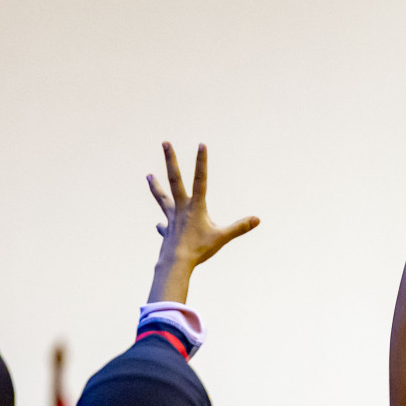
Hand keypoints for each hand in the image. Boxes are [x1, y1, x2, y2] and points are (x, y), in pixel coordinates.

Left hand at [147, 142, 259, 302]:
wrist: (175, 263)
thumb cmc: (199, 249)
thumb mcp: (222, 237)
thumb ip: (240, 227)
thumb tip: (257, 219)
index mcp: (195, 207)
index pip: (201, 179)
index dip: (202, 162)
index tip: (201, 144)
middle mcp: (181, 208)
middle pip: (174, 179)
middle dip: (170, 160)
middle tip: (165, 143)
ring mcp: (171, 218)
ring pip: (162, 198)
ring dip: (155, 186)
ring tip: (148, 176)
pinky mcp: (167, 231)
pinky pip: (164, 226)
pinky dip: (163, 226)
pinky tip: (160, 226)